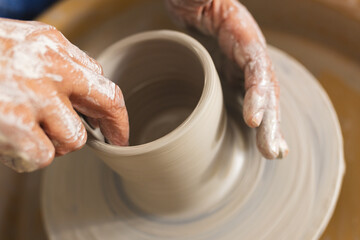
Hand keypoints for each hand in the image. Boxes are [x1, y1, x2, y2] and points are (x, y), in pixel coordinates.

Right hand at [0, 18, 128, 171]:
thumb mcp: (21, 44)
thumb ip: (56, 63)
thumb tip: (86, 89)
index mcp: (51, 44)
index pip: (101, 78)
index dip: (112, 106)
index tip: (115, 123)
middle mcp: (49, 67)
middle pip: (108, 102)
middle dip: (116, 127)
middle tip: (116, 142)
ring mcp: (33, 96)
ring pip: (73, 140)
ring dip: (54, 144)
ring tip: (25, 133)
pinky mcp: (14, 125)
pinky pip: (43, 157)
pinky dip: (27, 158)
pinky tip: (9, 144)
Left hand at [167, 0, 287, 158]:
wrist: (192, 3)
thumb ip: (198, 2)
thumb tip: (201, 7)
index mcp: (241, 35)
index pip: (256, 67)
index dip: (258, 93)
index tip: (253, 119)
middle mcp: (246, 55)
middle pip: (264, 90)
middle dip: (271, 121)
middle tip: (273, 151)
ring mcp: (239, 67)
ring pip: (258, 99)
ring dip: (267, 127)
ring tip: (274, 153)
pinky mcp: (229, 76)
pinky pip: (241, 99)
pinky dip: (250, 119)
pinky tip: (255, 138)